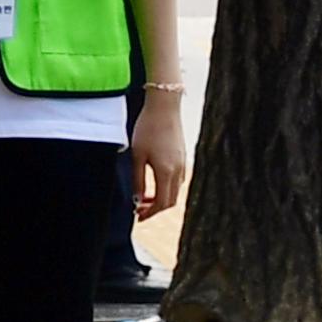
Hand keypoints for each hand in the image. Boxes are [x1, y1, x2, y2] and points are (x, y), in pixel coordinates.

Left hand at [130, 94, 187, 220]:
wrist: (164, 106)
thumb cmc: (148, 129)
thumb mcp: (137, 156)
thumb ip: (138, 180)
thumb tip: (138, 200)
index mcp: (166, 172)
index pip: (161, 203)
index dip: (149, 212)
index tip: (138, 215)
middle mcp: (179, 171)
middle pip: (171, 200)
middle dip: (155, 208)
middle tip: (140, 210)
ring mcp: (183, 163)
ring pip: (176, 191)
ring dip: (162, 198)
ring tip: (145, 197)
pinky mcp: (183, 156)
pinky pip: (178, 180)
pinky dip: (168, 188)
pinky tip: (156, 182)